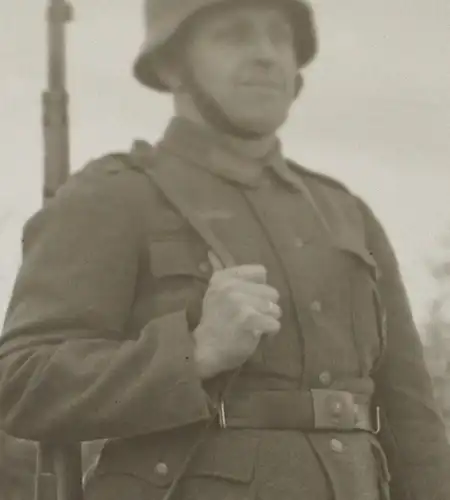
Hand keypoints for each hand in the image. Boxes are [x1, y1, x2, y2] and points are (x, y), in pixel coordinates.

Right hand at [193, 252, 280, 378]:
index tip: (250, 298)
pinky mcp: (249, 320)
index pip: (261, 272)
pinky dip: (270, 331)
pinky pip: (275, 323)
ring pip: (275, 308)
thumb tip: (212, 251)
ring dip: (269, 319)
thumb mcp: (216, 292)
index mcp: (224, 277)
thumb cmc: (215, 320)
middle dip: (266, 306)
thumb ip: (222, 272)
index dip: (260, 287)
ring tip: (255, 325)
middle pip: (271, 291)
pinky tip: (257, 333)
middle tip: (253, 316)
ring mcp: (240, 303)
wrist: (207, 349)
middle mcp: (231, 286)